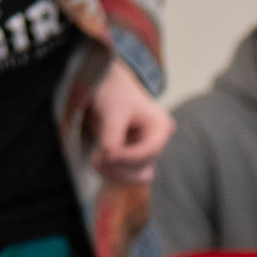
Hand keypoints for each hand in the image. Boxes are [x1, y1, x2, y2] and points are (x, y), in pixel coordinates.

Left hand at [89, 56, 172, 184]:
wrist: (108, 85)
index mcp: (160, 126)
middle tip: (96, 159)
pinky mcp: (137, 154)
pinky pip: (129, 170)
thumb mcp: (112, 112)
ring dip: (115, 170)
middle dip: (119, 164)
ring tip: (96, 160)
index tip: (106, 157)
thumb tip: (110, 158)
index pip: (148, 151)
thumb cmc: (114, 93)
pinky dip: (114, 170)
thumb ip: (112, 136)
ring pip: (135, 171)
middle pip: (142, 163)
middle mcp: (159, 140)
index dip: (128, 157)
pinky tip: (100, 163)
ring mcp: (149, 148)